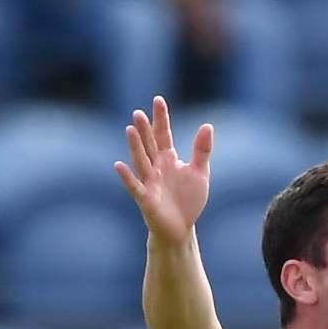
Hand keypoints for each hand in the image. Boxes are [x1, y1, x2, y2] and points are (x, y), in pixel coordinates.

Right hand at [114, 96, 213, 244]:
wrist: (181, 228)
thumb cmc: (188, 200)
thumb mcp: (199, 172)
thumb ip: (201, 150)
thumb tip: (207, 125)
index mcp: (168, 158)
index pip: (163, 134)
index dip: (161, 118)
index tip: (158, 100)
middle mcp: (156, 167)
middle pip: (149, 145)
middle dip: (145, 130)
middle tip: (139, 113)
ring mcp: (149, 182)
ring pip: (141, 161)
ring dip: (135, 147)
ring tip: (130, 130)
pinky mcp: (146, 199)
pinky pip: (135, 187)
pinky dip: (128, 177)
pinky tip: (119, 165)